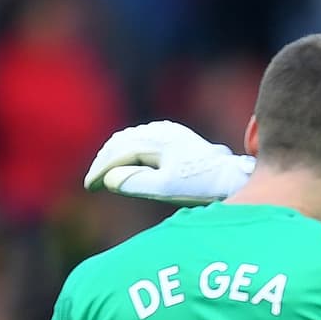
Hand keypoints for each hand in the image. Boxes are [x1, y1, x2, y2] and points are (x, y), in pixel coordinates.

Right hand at [83, 120, 254, 203]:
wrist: (231, 176)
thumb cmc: (200, 184)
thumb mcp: (167, 188)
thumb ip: (136, 182)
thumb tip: (110, 179)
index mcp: (155, 141)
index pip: (118, 153)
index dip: (100, 170)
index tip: (89, 187)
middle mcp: (159, 131)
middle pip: (120, 143)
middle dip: (104, 162)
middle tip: (93, 183)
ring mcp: (168, 131)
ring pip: (131, 138)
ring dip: (115, 154)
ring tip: (105, 174)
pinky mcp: (176, 135)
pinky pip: (143, 138)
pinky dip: (129, 150)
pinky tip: (127, 161)